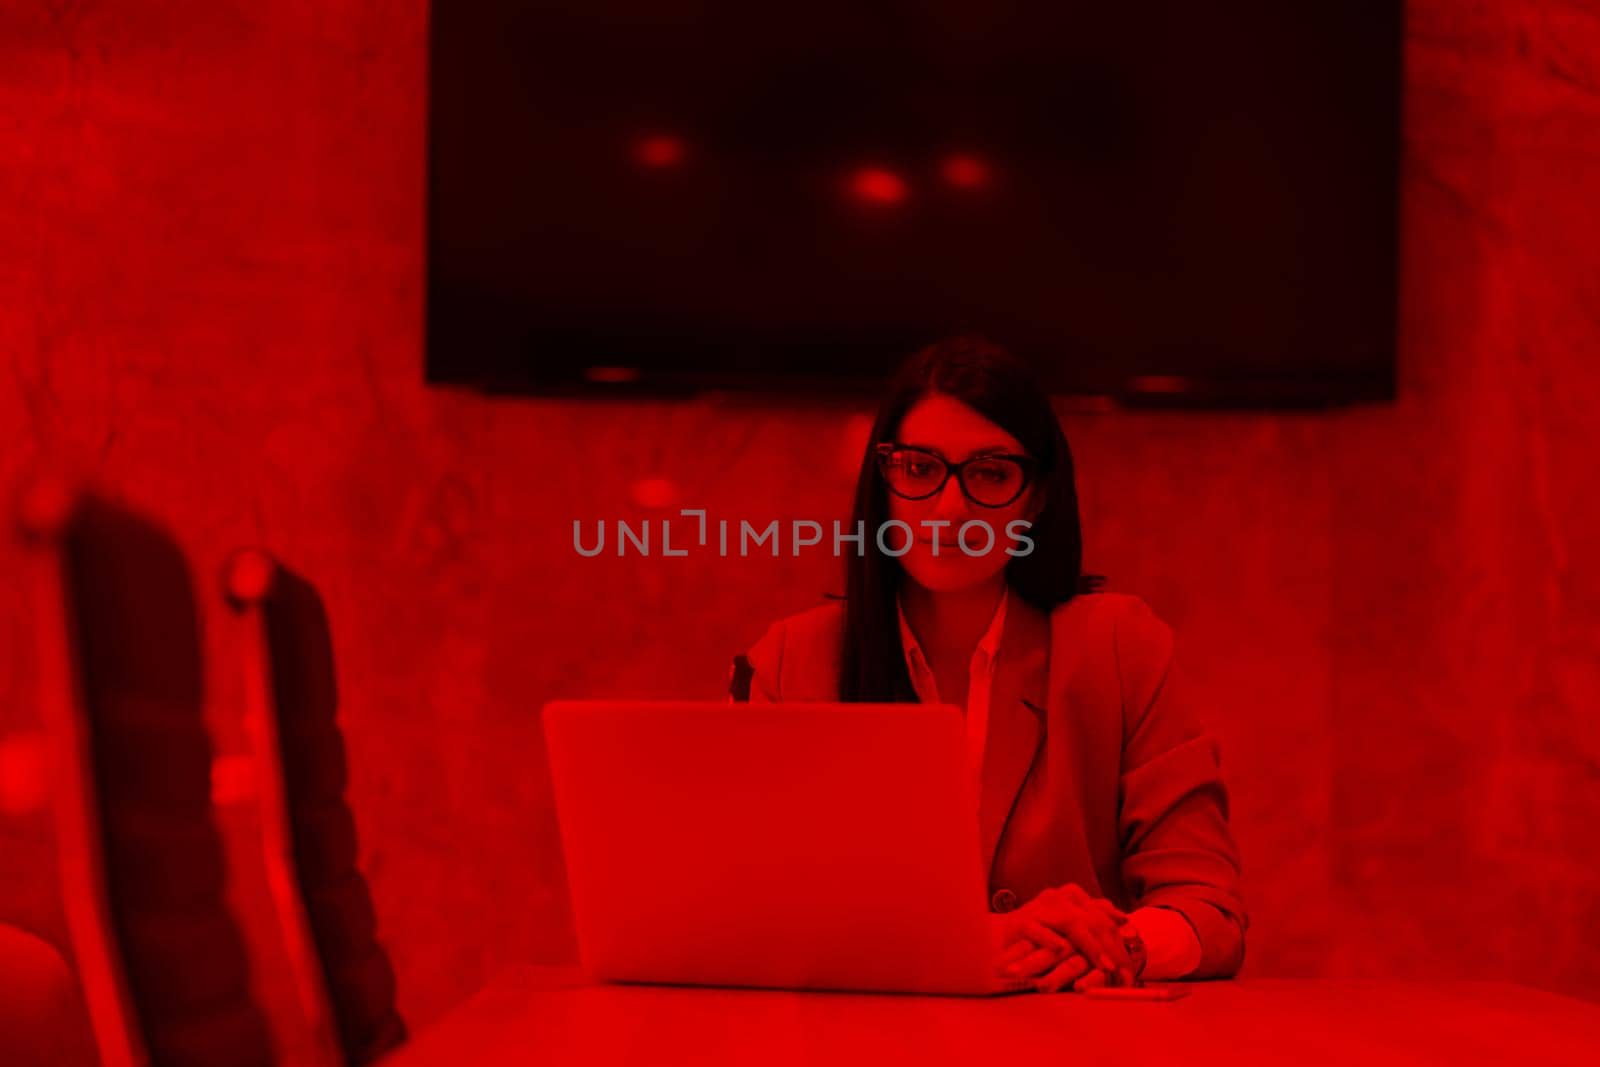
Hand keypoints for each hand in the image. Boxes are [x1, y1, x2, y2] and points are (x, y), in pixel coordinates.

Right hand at [991, 885, 1136, 992]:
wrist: (999, 932)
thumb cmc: (1039, 930)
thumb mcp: (1068, 921)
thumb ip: (1092, 917)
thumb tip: (1124, 920)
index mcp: (1071, 895)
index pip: (1102, 916)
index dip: (1119, 940)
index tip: (1130, 966)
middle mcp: (1057, 897)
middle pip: (1092, 920)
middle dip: (1110, 948)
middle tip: (1123, 971)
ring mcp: (1039, 908)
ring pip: (1071, 923)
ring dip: (1090, 946)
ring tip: (1104, 965)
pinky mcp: (1021, 922)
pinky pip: (1039, 930)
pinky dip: (1051, 940)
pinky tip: (1063, 951)